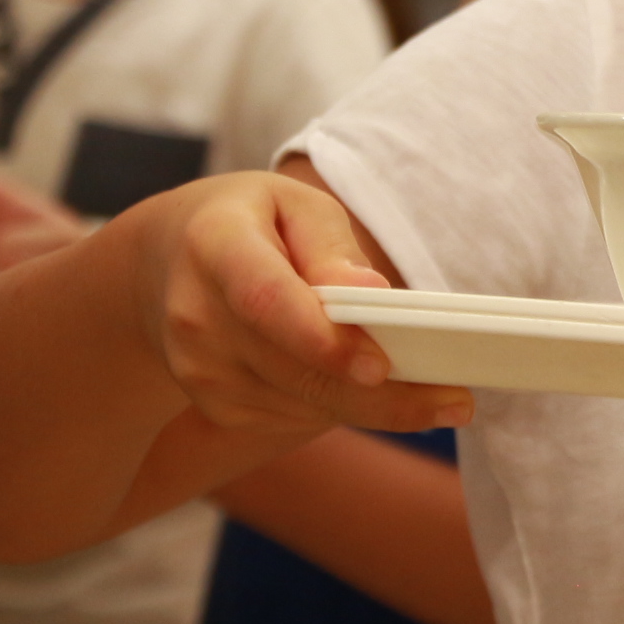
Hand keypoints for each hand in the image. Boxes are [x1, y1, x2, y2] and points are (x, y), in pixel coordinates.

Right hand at [124, 172, 467, 452]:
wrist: (167, 264)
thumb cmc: (252, 224)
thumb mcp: (294, 206)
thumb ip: (332, 247)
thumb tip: (372, 293)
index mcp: (215, 246)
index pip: (266, 302)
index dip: (323, 340)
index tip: (381, 366)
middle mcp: (194, 315)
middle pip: (294, 370)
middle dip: (380, 396)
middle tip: (455, 402)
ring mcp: (196, 368)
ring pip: (301, 403)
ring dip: (372, 407)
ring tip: (436, 396)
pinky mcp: (211, 403)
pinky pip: (290, 417)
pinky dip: (338, 407)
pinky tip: (365, 385)